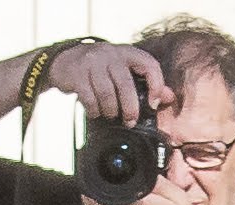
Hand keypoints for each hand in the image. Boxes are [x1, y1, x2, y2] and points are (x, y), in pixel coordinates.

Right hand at [47, 35, 168, 118]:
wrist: (66, 60)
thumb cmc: (100, 69)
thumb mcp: (123, 69)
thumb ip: (146, 81)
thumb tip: (168, 97)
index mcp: (126, 53)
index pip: (148, 64)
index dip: (155, 85)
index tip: (153, 103)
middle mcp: (110, 54)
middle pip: (125, 85)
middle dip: (129, 108)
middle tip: (130, 121)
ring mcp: (93, 62)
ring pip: (106, 95)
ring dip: (110, 111)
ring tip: (109, 115)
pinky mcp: (77, 74)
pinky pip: (89, 99)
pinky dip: (94, 111)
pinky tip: (94, 112)